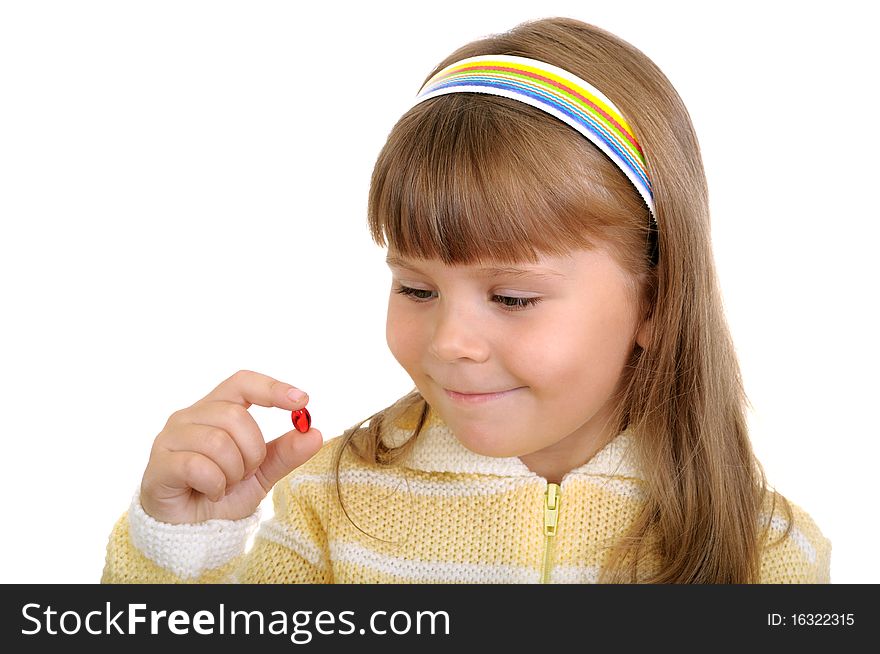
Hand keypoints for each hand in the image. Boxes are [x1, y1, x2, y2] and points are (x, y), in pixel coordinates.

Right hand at [139, 370, 322, 523]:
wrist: (192, 531)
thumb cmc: (222, 493)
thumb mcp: (262, 474)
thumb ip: (286, 453)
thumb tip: (315, 433)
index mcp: (216, 409)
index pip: (242, 382)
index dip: (271, 388)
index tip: (302, 401)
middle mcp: (190, 416)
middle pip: (236, 416)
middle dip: (252, 451)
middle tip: (245, 473)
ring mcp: (170, 438)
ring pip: (218, 441)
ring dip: (233, 471)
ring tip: (226, 484)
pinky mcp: (159, 464)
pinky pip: (197, 466)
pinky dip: (215, 485)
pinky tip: (211, 493)